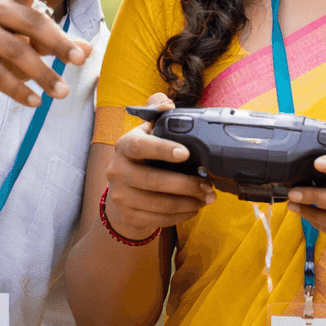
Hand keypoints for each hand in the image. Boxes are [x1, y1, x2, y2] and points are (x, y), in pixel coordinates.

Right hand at [0, 0, 90, 107]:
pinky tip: (36, 101)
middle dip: (58, 43)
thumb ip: (53, 43)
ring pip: (16, 52)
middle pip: (32, 23)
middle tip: (80, 60)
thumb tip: (87, 49)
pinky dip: (19, 90)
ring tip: (63, 92)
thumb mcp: (23, 43)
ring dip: (43, 75)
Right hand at [102, 92, 215, 239]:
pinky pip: (157, 220)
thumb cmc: (143, 154)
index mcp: (124, 146)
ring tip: (207, 198)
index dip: (162, 150)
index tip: (186, 153)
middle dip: (186, 184)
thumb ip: (156, 111)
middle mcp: (117, 171)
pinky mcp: (129, 215)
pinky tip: (194, 208)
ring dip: (188, 203)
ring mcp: (121, 196)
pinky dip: (180, 216)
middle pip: (153, 181)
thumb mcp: (147, 130)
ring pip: (158, 204)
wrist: (124, 186)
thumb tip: (166, 104)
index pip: (140, 147)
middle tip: (208, 185)